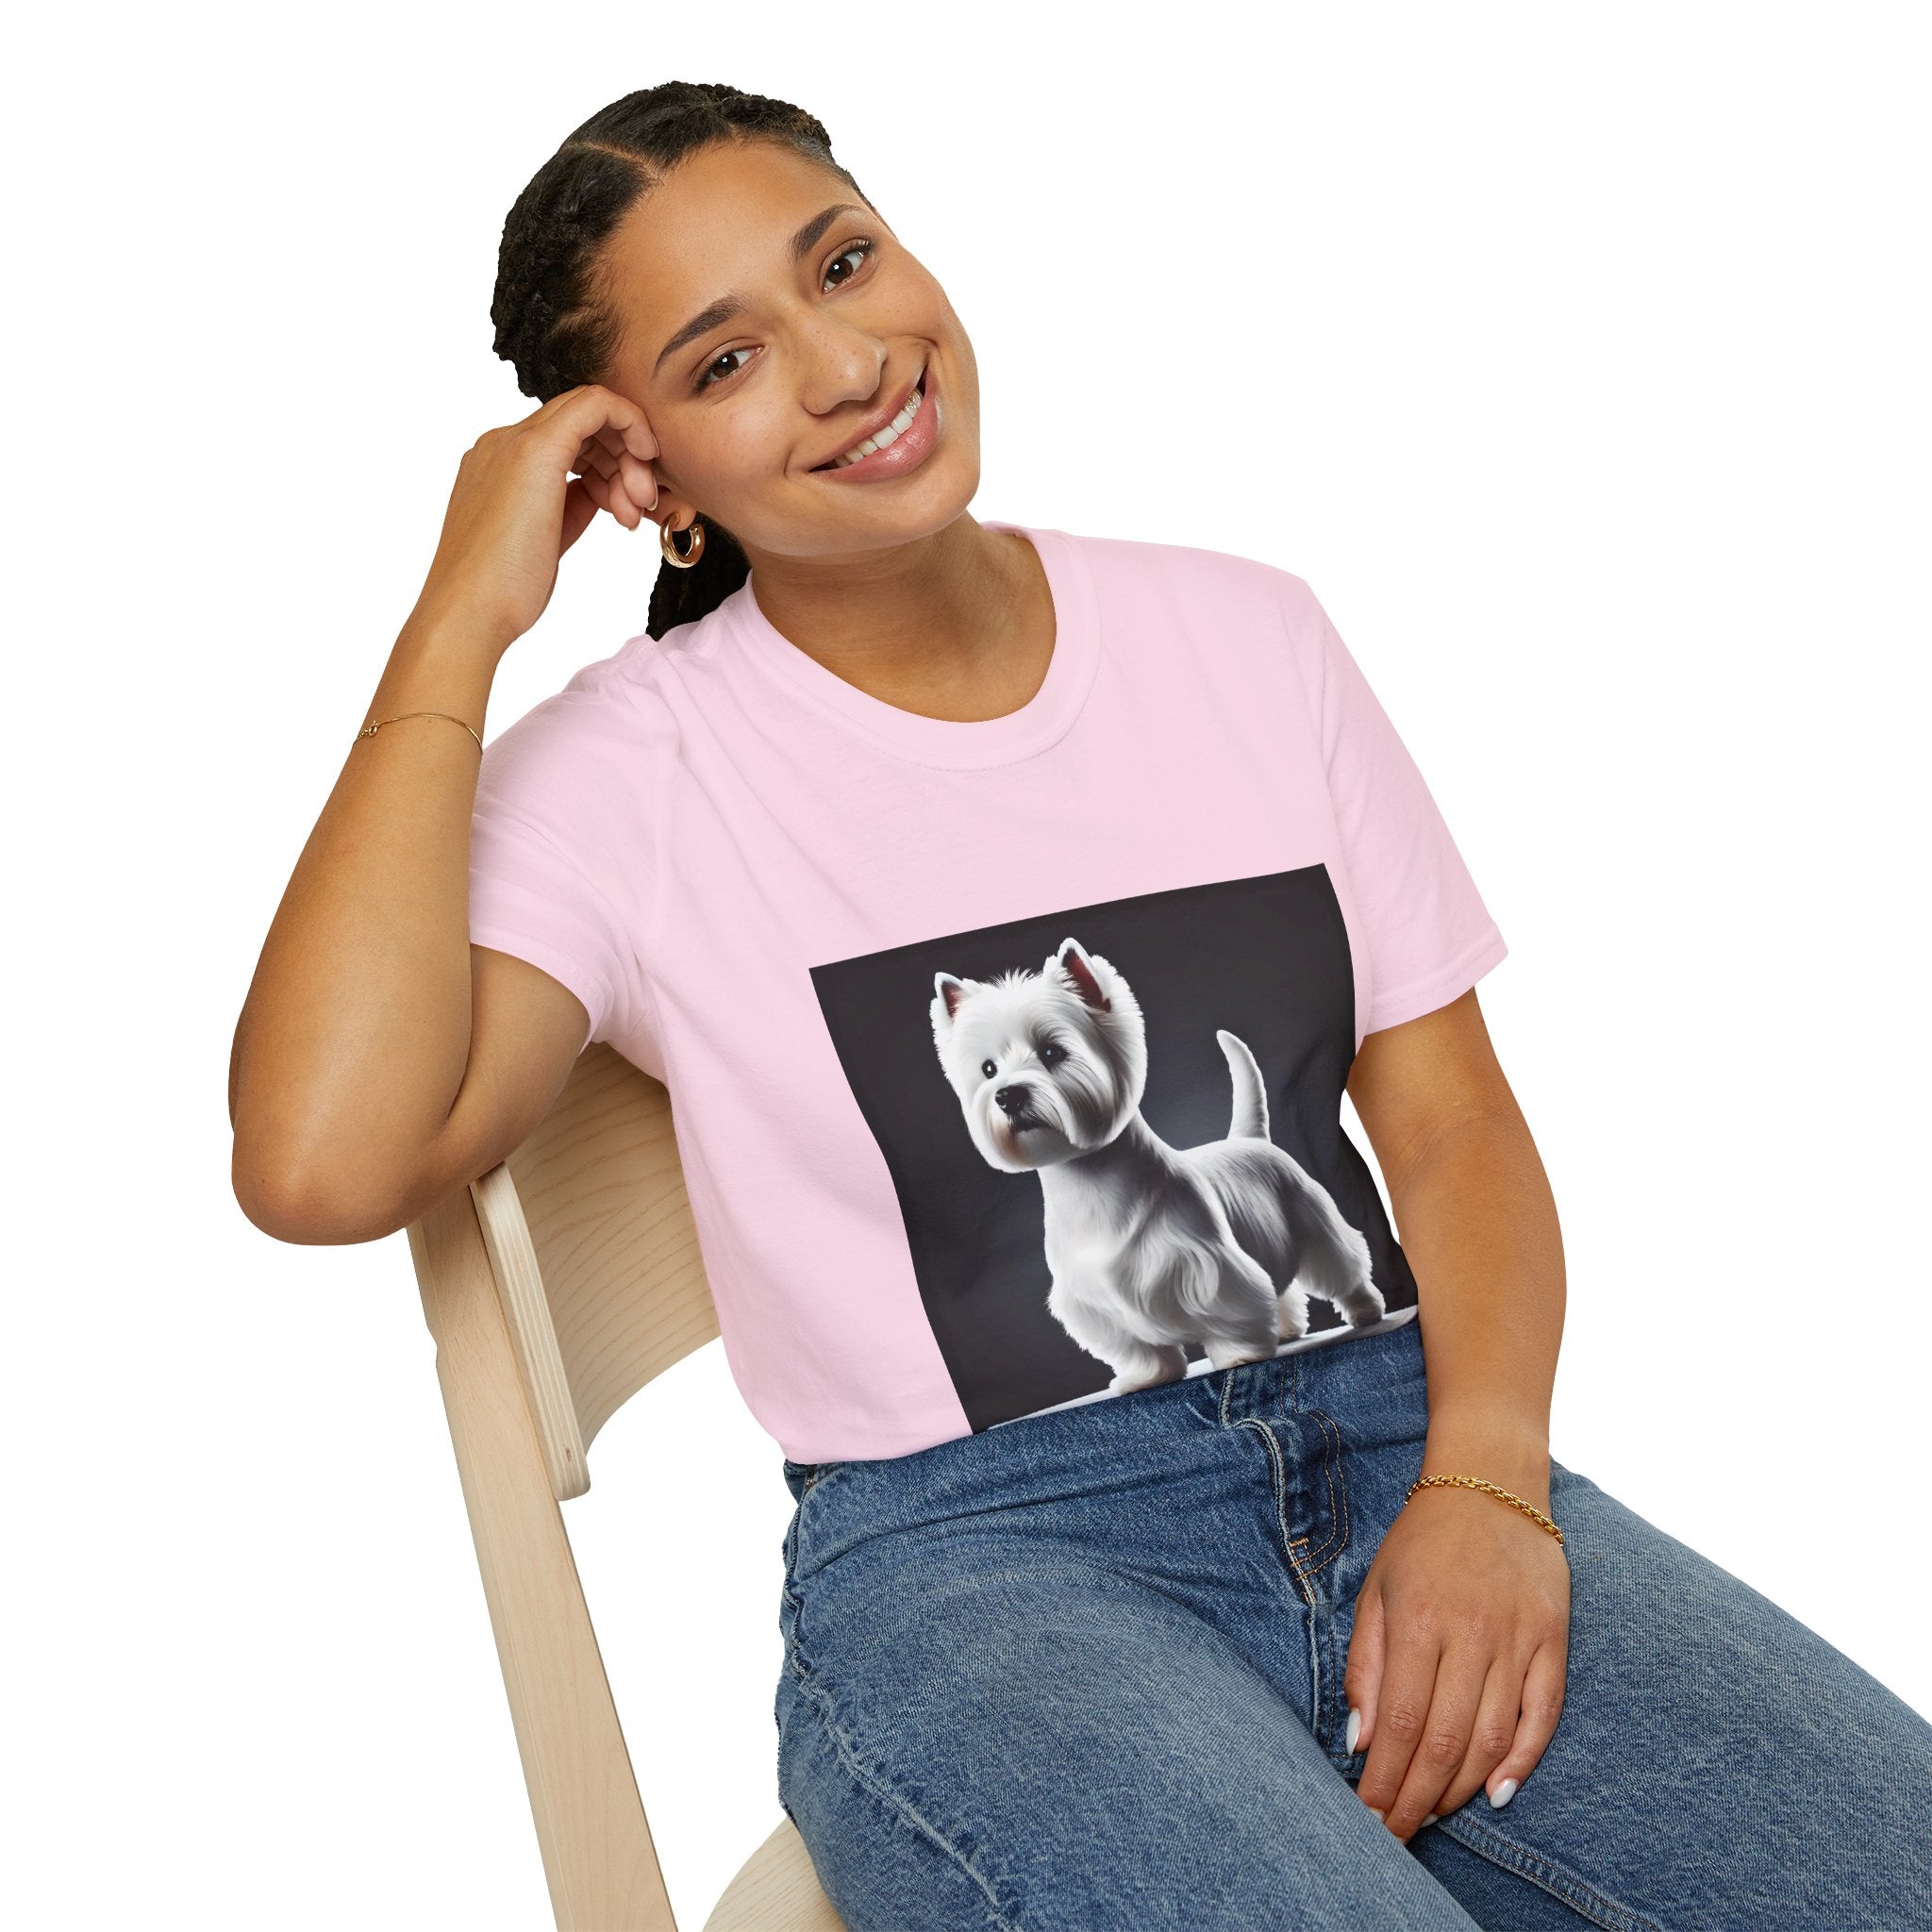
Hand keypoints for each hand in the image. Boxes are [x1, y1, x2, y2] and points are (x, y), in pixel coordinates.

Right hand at [410, 383, 659, 657]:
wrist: (470, 611)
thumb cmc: (503, 591)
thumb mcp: (546, 538)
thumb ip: (570, 505)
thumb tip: (600, 491)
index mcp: (499, 464)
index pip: (567, 439)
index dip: (608, 463)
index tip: (628, 502)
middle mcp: (502, 443)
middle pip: (581, 424)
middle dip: (623, 459)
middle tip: (640, 506)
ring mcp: (514, 442)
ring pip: (591, 413)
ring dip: (628, 457)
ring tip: (634, 512)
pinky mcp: (535, 450)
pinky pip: (596, 405)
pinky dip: (631, 424)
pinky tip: (645, 459)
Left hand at [1344, 1477, 1570, 1840]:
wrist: (1491, 1483)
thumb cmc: (1422, 1541)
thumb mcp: (1376, 1590)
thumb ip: (1365, 1666)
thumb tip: (1360, 1740)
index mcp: (1419, 1620)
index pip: (1401, 1723)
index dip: (1385, 1780)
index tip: (1368, 1817)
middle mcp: (1471, 1634)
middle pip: (1445, 1741)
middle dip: (1417, 1799)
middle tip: (1396, 1835)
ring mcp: (1518, 1638)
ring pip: (1492, 1738)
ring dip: (1461, 1788)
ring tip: (1433, 1814)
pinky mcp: (1553, 1640)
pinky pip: (1543, 1715)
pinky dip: (1522, 1761)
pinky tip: (1497, 1793)